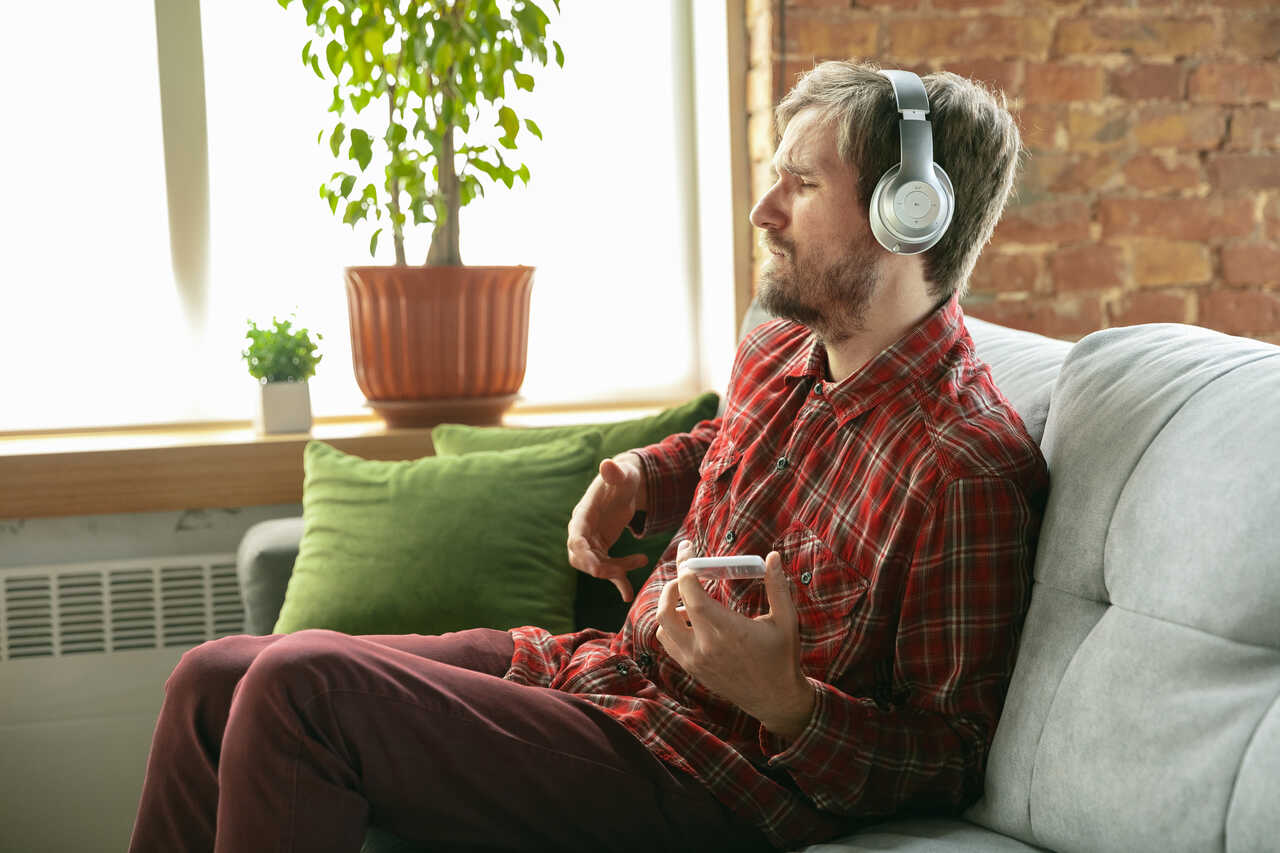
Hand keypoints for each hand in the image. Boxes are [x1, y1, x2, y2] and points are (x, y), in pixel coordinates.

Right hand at [567, 452, 649, 601]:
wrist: (626, 485)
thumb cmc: (623, 478)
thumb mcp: (622, 475)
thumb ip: (615, 473)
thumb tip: (606, 463)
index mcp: (583, 514)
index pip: (575, 537)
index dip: (583, 553)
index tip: (595, 567)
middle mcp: (583, 530)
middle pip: (580, 558)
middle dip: (599, 567)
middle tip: (622, 571)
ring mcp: (591, 541)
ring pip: (595, 566)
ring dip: (615, 571)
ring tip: (641, 560)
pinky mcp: (602, 549)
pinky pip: (607, 569)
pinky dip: (617, 580)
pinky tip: (627, 593)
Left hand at [656, 541, 816, 739]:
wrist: (776, 699)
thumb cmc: (782, 657)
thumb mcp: (786, 620)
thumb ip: (777, 586)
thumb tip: (772, 556)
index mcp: (728, 631)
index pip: (692, 595)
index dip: (685, 568)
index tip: (688, 551)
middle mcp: (705, 647)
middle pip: (668, 608)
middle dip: (673, 582)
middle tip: (686, 570)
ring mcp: (695, 661)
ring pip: (663, 625)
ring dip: (669, 604)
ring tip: (688, 593)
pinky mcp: (692, 669)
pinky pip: (668, 642)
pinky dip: (670, 624)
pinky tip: (688, 617)